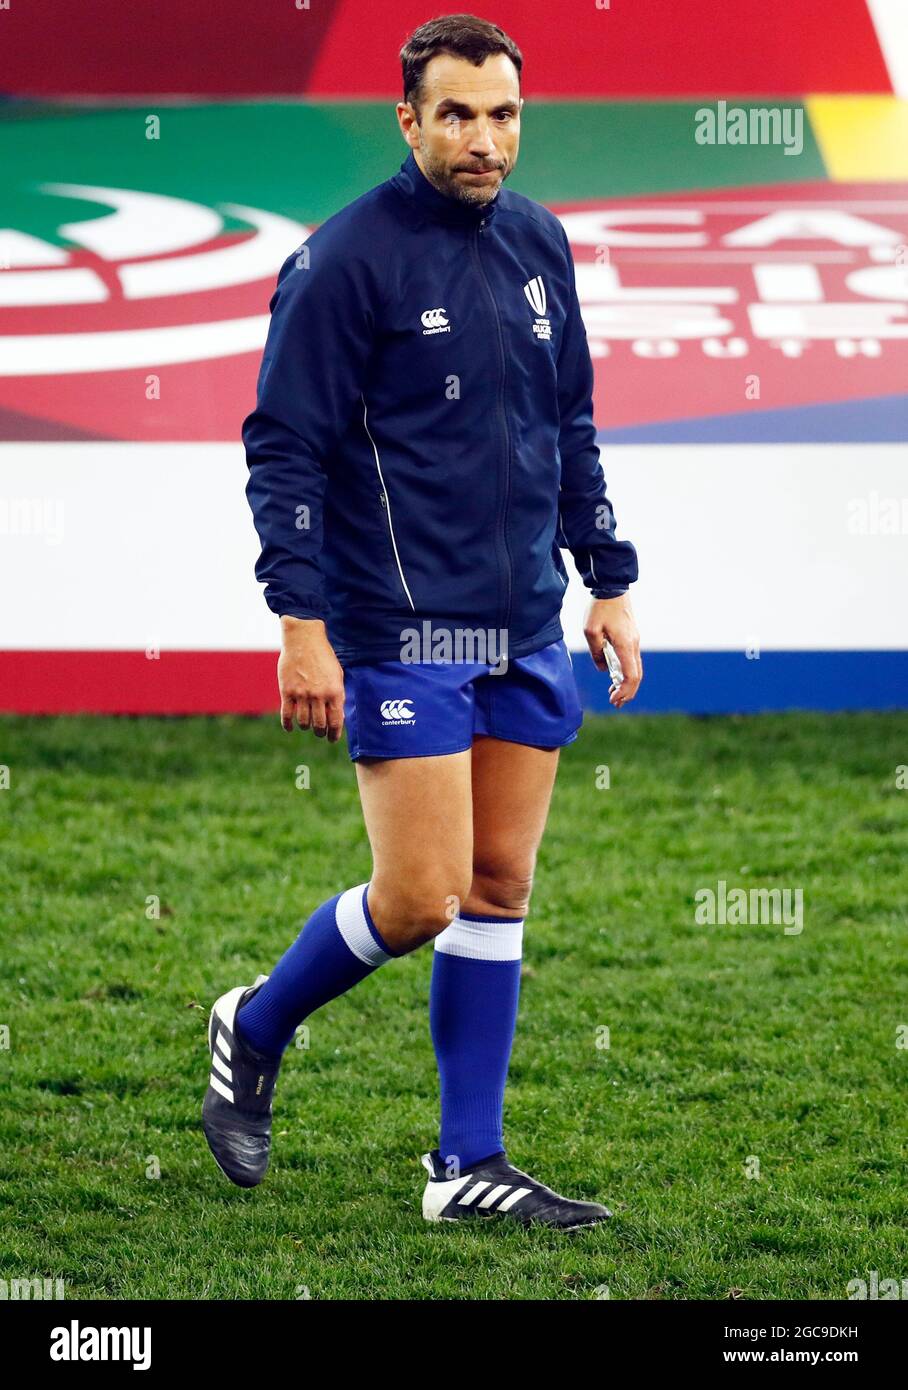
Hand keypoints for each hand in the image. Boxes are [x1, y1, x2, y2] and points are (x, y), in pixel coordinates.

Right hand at [278, 617, 345, 740]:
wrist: (304, 639)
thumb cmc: (323, 656)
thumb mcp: (337, 674)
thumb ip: (337, 695)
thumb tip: (338, 716)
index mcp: (334, 691)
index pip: (336, 721)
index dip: (334, 734)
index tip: (332, 739)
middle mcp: (318, 695)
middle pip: (319, 725)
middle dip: (320, 732)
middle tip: (319, 733)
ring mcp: (302, 694)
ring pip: (303, 722)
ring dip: (306, 727)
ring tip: (307, 725)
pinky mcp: (286, 691)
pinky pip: (286, 715)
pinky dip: (288, 725)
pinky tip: (290, 727)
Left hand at [584, 595, 642, 708]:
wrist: (612, 588)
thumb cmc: (600, 608)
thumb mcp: (590, 631)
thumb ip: (596, 652)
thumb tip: (603, 668)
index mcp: (625, 645)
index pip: (631, 675)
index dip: (625, 690)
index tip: (614, 699)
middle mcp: (634, 645)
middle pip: (636, 676)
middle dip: (627, 692)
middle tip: (615, 702)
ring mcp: (635, 641)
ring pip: (636, 668)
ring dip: (626, 683)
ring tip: (614, 693)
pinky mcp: (632, 637)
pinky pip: (632, 659)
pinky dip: (626, 672)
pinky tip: (615, 676)